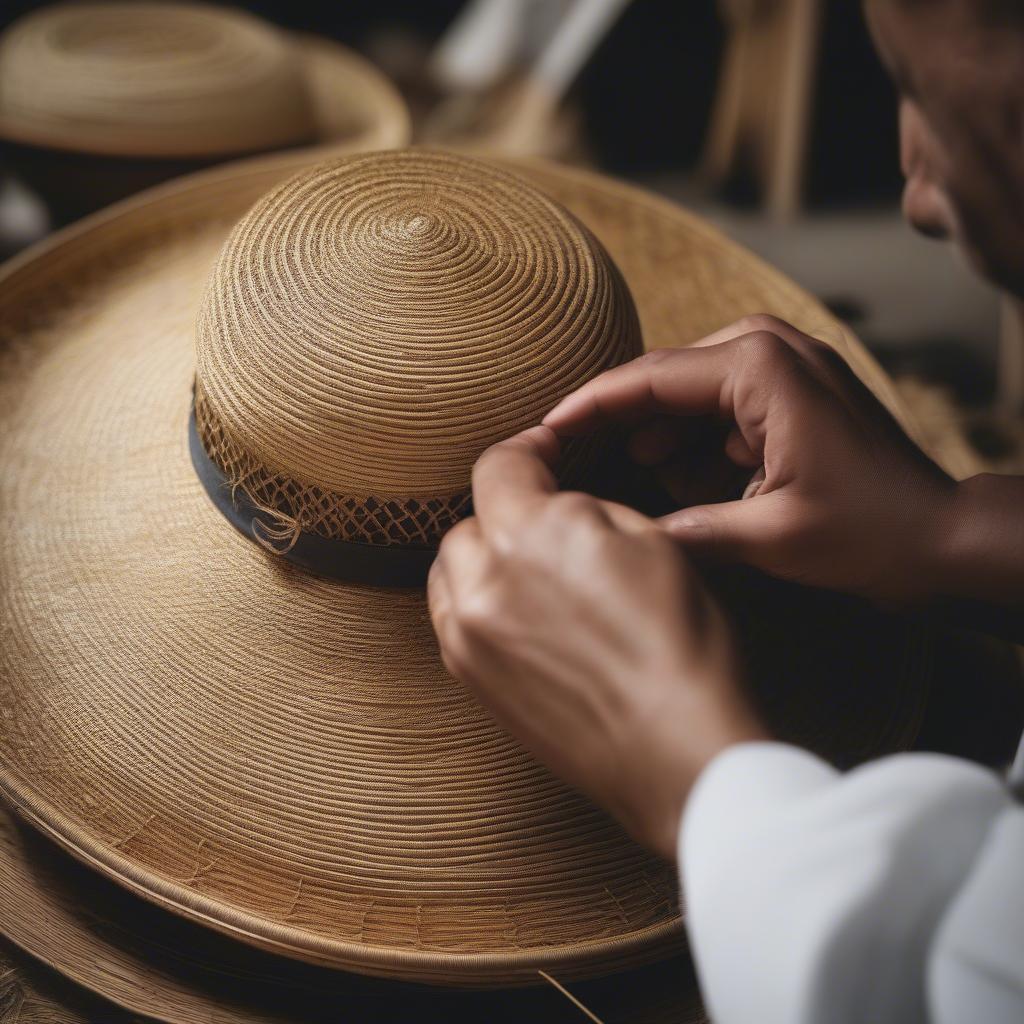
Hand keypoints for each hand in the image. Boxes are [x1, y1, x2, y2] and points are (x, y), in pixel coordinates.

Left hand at [428, 426, 766, 859]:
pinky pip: (452, 620)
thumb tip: (561, 505)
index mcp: (529, 534)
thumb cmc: (680, 648)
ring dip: (482, 560)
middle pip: (468, 522)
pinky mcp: (470, 681)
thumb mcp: (652, 543)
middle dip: (505, 513)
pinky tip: (521, 616)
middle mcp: (483, 582)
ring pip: (451, 572)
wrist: (676, 753)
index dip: (526, 448)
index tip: (544, 451)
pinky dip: (477, 604)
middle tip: (549, 525)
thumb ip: (588, 511)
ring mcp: (468, 637)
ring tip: (531, 573)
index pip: (498, 466)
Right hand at [544, 315, 956, 607]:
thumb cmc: (870, 533)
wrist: (943, 539)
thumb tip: (619, 533)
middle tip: (569, 463)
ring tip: (617, 479)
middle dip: (619, 423)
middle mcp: (770, 349)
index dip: (589, 407)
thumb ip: (685, 529)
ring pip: (689, 396)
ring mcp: (785, 367)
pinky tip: (669, 480)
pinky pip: (720, 410)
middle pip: (664, 381)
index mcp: (759, 367)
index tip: (544, 430)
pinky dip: (692, 443)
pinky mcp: (792, 394)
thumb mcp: (767, 538)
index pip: (649, 379)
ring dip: (656, 437)